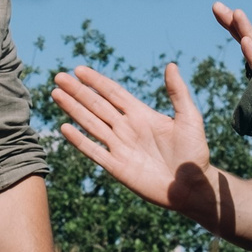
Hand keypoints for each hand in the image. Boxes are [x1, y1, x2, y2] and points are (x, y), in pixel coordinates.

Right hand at [52, 61, 214, 214]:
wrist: (193, 187)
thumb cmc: (194, 153)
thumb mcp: (189, 118)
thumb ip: (177, 93)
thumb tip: (170, 65)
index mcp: (141, 115)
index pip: (113, 93)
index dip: (96, 81)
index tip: (79, 69)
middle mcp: (127, 128)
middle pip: (97, 105)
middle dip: (78, 91)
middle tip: (59, 77)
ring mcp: (120, 147)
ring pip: (91, 124)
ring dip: (73, 110)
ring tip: (56, 95)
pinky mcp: (117, 167)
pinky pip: (94, 151)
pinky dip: (79, 140)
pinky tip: (65, 128)